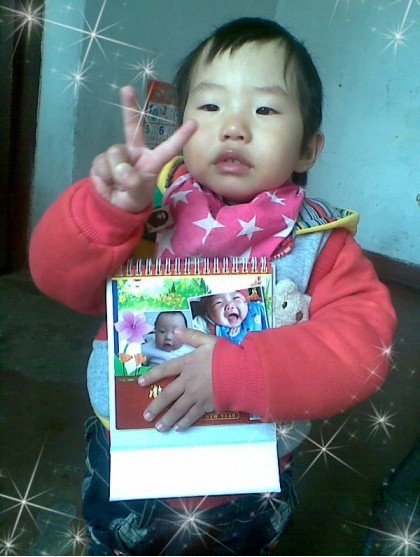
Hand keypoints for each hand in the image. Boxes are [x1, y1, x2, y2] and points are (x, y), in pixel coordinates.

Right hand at [90, 86, 196, 212]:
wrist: (113, 206)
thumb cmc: (133, 198)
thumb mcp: (137, 195)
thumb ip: (132, 183)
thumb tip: (121, 169)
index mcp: (151, 160)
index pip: (168, 148)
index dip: (180, 136)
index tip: (194, 123)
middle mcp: (135, 152)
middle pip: (132, 126)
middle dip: (129, 107)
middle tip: (127, 89)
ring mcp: (118, 155)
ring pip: (114, 154)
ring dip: (114, 171)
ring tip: (117, 184)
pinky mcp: (102, 160)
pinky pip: (101, 163)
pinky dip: (103, 176)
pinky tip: (107, 183)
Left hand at [138, 329, 216, 430]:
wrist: (241, 372)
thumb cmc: (226, 355)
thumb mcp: (208, 341)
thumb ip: (191, 336)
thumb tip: (175, 330)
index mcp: (187, 364)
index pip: (165, 370)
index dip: (152, 376)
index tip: (141, 383)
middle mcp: (188, 381)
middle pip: (167, 395)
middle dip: (155, 406)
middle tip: (146, 416)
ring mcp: (196, 395)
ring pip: (177, 409)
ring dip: (167, 419)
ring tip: (158, 427)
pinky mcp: (205, 405)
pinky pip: (192, 416)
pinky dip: (184, 422)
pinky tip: (178, 428)